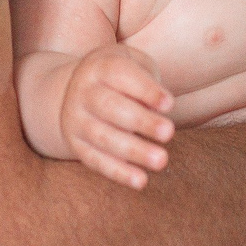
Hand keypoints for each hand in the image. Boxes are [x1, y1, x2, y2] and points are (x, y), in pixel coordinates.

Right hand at [59, 44, 175, 189]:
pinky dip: (118, 172)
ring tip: (161, 160)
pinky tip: (141, 181)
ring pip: (103, 137)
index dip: (145, 90)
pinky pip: (95, 160)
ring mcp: (75, 119)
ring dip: (133, 151)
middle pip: (109, 106)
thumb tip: (160, 109)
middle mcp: (82, 92)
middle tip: (169, 133)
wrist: (77, 90)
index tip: (169, 104)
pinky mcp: (76, 144)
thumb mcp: (133, 64)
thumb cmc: (121, 77)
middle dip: (141, 121)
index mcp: (99, 66)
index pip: (120, 74)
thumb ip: (148, 80)